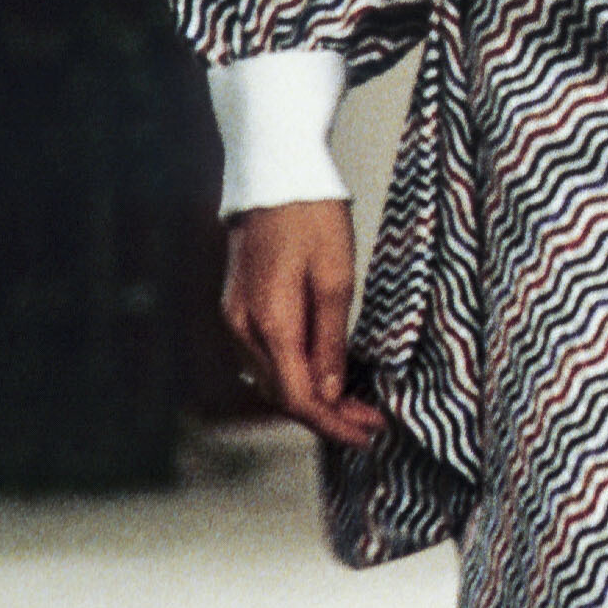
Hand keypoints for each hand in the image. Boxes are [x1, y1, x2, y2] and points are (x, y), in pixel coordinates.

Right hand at [223, 198, 382, 445]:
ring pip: (272, 379)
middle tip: (370, 423)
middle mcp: (243, 327)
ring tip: (355, 405)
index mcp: (270, 322)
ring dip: (311, 398)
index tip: (368, 433)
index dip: (332, 423)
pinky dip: (295, 375)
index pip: (297, 397)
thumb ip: (331, 341)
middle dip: (326, 416)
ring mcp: (237, 317)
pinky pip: (266, 357)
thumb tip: (328, 394)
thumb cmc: (311, 217)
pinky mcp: (240, 306)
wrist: (276, 174)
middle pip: (281, 394)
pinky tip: (324, 376)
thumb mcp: (336, 279)